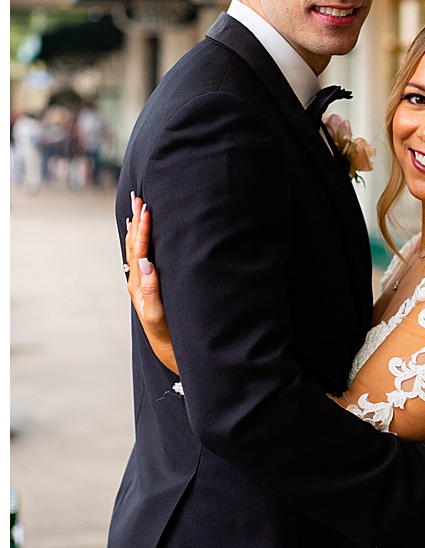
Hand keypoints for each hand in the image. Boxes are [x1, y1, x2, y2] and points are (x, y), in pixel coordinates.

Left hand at [124, 194, 178, 373]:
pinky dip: (139, 241)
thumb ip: (151, 289)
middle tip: (138, 197)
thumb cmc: (167, 334)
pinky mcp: (150, 285)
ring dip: (136, 227)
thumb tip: (145, 262)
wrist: (168, 350)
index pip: (141, 250)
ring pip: (136, 249)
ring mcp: (142, 283)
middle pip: (134, 245)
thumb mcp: (158, 314)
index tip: (147, 208)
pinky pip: (141, 257)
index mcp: (140, 285)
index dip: (144, 229)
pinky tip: (139, 233)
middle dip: (136, 221)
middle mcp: (137, 281)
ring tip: (136, 209)